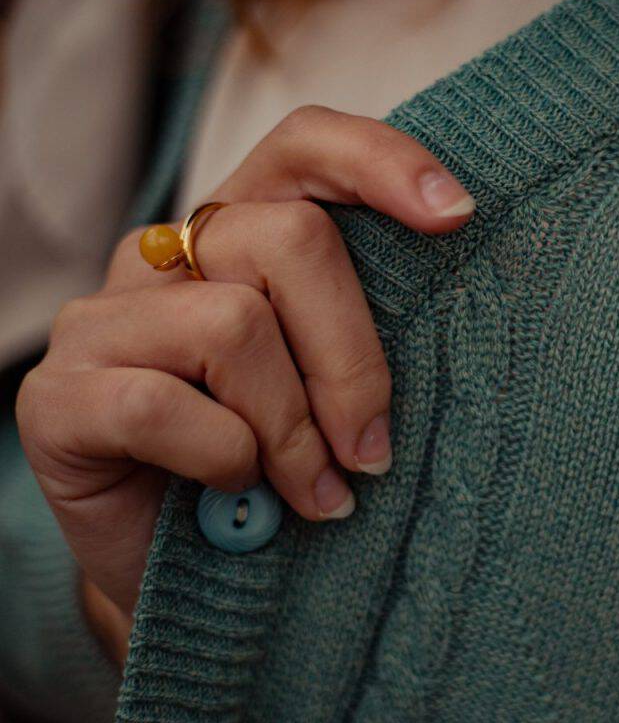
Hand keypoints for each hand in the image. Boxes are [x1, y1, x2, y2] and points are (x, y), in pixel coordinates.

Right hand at [16, 106, 473, 619]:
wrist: (200, 577)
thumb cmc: (289, 470)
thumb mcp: (341, 388)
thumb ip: (368, 325)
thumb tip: (451, 268)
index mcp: (242, 234)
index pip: (305, 145)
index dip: (382, 162)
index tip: (458, 214)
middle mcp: (166, 257)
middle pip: (290, 239)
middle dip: (353, 361)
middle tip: (372, 454)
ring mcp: (101, 320)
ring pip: (233, 324)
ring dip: (292, 431)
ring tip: (316, 495)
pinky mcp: (55, 396)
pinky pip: (157, 403)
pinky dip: (221, 460)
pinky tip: (235, 495)